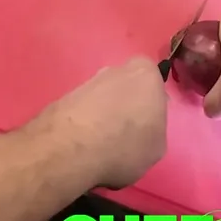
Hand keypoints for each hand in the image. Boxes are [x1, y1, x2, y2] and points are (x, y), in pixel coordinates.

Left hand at [33, 57, 167, 188]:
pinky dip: (84, 124)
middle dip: (126, 105)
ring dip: (103, 115)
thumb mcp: (157, 146)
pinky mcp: (62, 98)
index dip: (151, 103)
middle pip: (126, 87)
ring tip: (102, 144)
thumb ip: (154, 127)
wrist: (71, 150)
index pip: (154, 81)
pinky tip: (83, 145)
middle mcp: (115, 70)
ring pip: (102, 98)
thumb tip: (142, 128)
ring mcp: (86, 82)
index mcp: (145, 74)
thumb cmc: (125, 145)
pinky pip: (82, 110)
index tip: (147, 124)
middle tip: (125, 133)